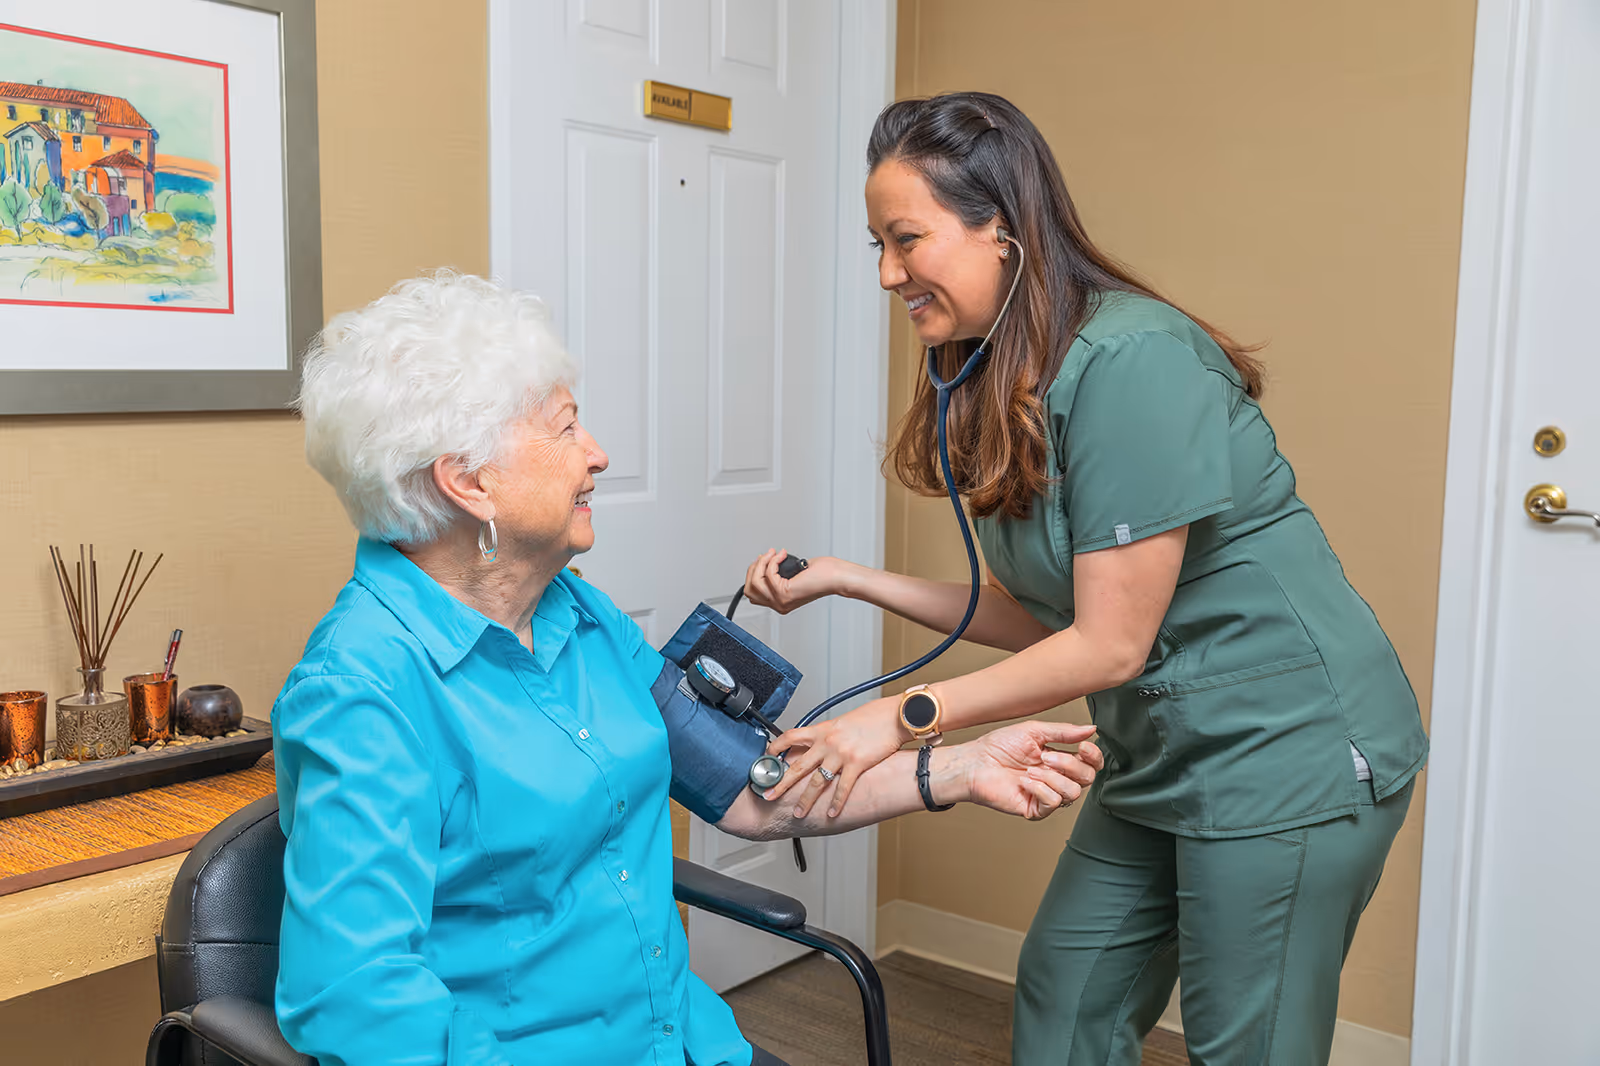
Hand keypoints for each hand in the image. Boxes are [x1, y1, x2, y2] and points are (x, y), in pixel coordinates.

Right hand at [743, 550, 848, 615]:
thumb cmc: (822, 574)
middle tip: (765, 556)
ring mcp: (781, 601)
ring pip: (755, 582)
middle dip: (753, 569)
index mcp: (780, 603)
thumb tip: (762, 564)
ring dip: (762, 563)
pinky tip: (782, 555)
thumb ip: (776, 575)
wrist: (835, 577)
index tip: (761, 560)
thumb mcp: (791, 575)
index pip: (752, 593)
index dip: (752, 574)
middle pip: (749, 589)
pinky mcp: (785, 593)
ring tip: (773, 554)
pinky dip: (773, 560)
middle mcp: (779, 605)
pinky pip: (769, 574)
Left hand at [763, 694, 906, 817]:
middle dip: (781, 783)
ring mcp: (841, 754)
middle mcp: (828, 742)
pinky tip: (832, 813)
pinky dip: (837, 802)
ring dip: (806, 800)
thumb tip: (822, 743)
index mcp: (823, 729)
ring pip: (817, 781)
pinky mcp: (857, 764)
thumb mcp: (844, 721)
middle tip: (768, 795)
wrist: (895, 716)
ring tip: (799, 813)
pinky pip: (843, 788)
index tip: (767, 756)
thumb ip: (830, 734)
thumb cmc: (874, 717)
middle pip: (798, 765)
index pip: (790, 736)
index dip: (776, 746)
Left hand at [950, 721, 1102, 820]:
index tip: (1084, 746)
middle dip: (1069, 765)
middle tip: (1046, 757)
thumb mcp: (1034, 731)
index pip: (1091, 763)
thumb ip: (1064, 732)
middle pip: (1087, 778)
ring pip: (1073, 792)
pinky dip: (1039, 789)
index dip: (1093, 756)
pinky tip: (1023, 782)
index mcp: (1059, 759)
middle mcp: (1056, 778)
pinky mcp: (1036, 809)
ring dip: (1052, 777)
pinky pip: (1053, 802)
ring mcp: (1047, 794)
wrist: (975, 762)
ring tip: (1030, 770)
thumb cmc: (998, 746)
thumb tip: (1091, 729)